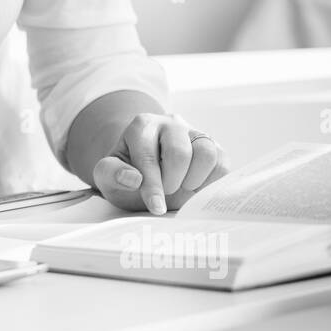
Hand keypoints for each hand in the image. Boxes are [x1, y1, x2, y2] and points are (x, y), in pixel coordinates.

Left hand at [92, 113, 227, 215]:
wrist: (146, 176)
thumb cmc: (127, 176)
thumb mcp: (107, 177)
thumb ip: (111, 174)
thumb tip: (132, 178)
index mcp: (142, 126)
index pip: (148, 155)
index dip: (152, 185)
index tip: (155, 207)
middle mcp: (171, 123)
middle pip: (179, 152)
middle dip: (171, 181)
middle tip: (165, 191)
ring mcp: (195, 133)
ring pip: (206, 152)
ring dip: (194, 179)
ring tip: (181, 187)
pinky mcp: (214, 147)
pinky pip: (222, 163)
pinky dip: (211, 182)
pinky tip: (195, 187)